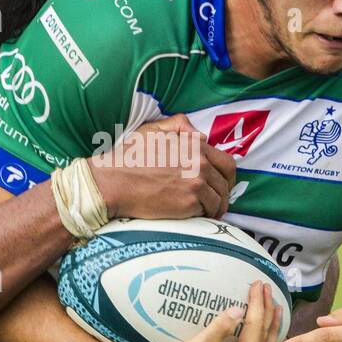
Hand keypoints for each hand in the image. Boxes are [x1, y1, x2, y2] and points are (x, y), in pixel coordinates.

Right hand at [90, 113, 236, 219]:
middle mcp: (200, 162)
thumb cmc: (128, 158)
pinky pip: (209, 211)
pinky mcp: (190, 202)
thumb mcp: (152, 130)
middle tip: (219, 200)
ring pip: (220, 198)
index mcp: (193, 144)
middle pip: (227, 181)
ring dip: (217, 206)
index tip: (220, 184)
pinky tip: (199, 216)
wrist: (113, 182)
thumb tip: (201, 134)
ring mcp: (197, 182)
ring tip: (209, 212)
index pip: (225, 161)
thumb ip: (179, 125)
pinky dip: (207, 215)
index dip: (225, 175)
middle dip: (226, 191)